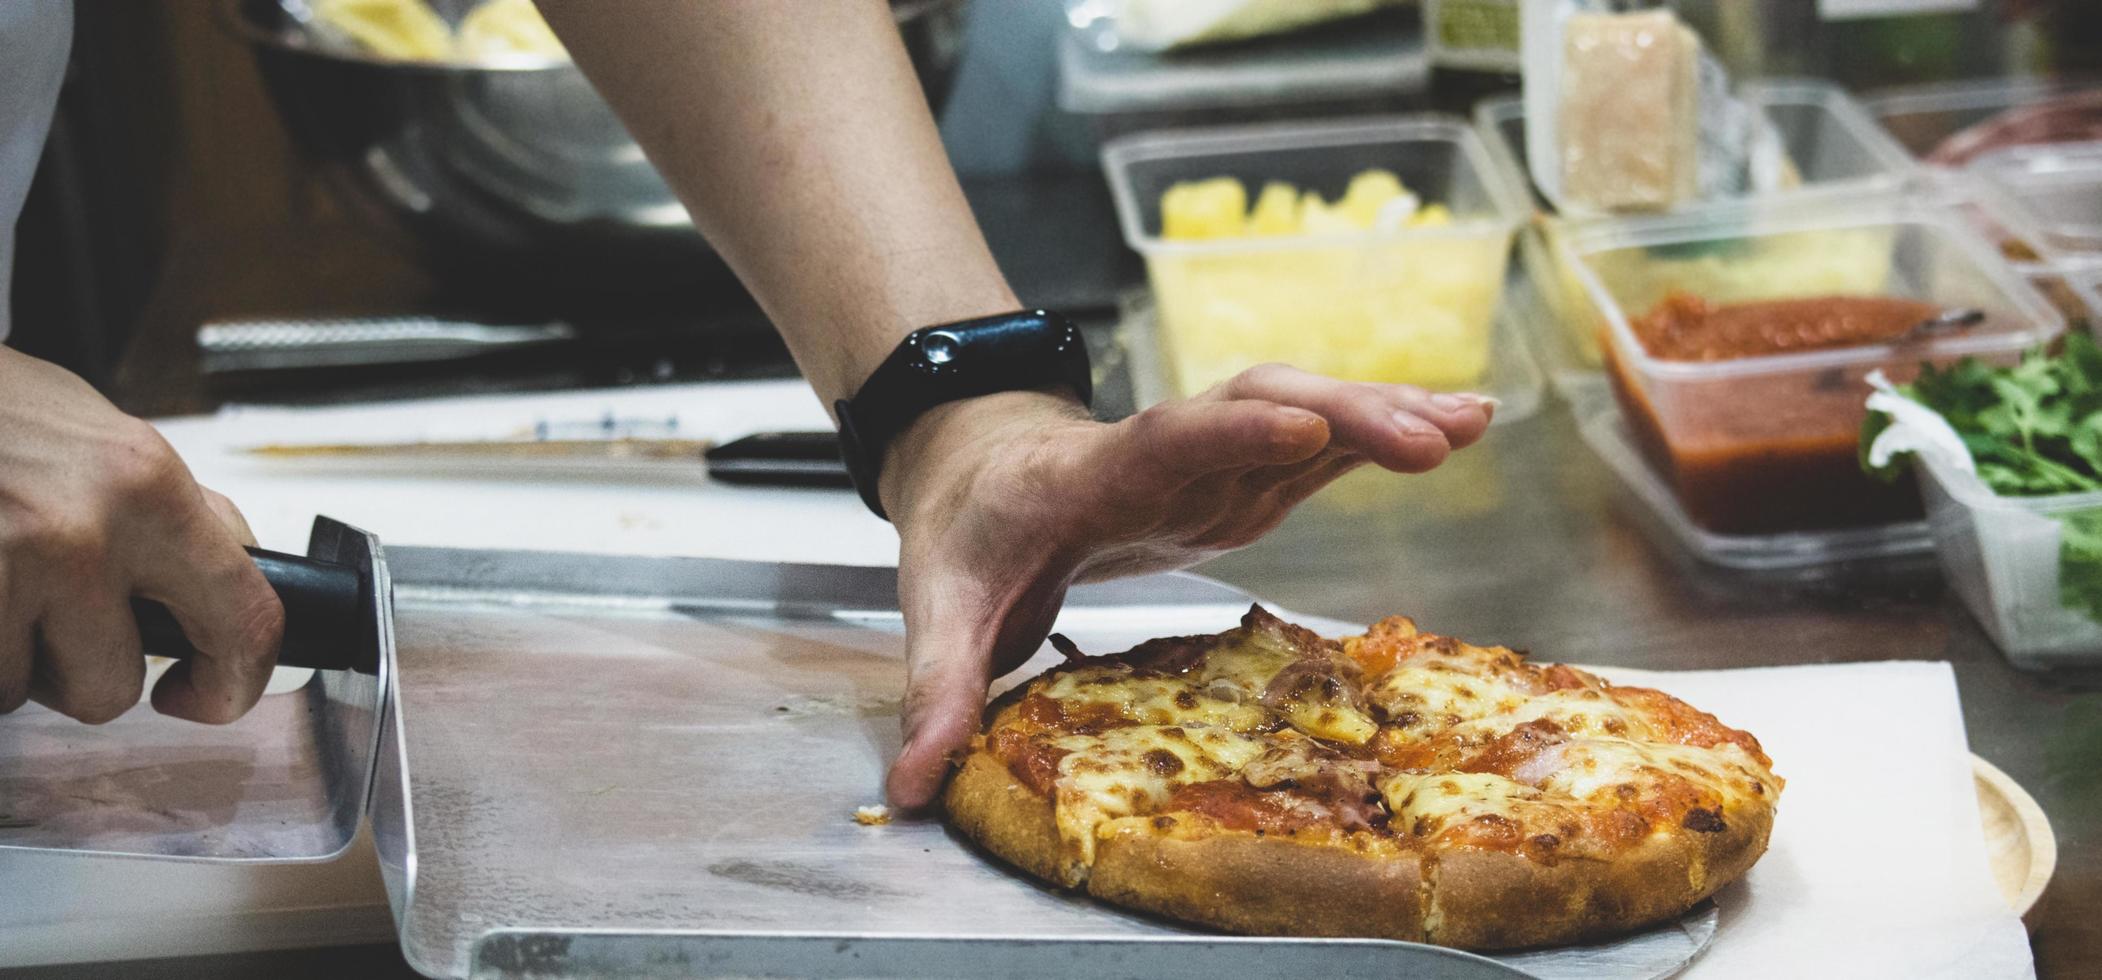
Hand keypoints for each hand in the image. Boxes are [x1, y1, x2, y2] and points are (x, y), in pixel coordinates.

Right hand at [0, 348, 282, 723]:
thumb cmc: (7, 412)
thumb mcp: (117, 444)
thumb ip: (184, 516)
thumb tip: (242, 576)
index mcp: (148, 486)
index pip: (243, 617)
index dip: (234, 683)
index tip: (213, 694)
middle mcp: (82, 532)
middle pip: (110, 686)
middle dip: (87, 673)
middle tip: (65, 627)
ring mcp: (6, 568)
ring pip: (26, 688)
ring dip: (16, 655)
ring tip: (4, 582)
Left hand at [879, 363, 1491, 807]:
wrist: (977, 464)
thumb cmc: (968, 532)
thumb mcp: (940, 610)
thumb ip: (938, 691)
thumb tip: (911, 789)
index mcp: (1084, 478)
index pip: (1161, 445)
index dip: (1230, 433)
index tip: (1296, 426)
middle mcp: (1159, 453)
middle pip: (1255, 413)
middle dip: (1341, 418)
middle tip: (1425, 439)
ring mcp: (1206, 459)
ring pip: (1299, 415)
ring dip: (1381, 414)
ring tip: (1468, 423)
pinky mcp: (1239, 473)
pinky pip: (1316, 445)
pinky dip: (1383, 433)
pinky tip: (1455, 429)